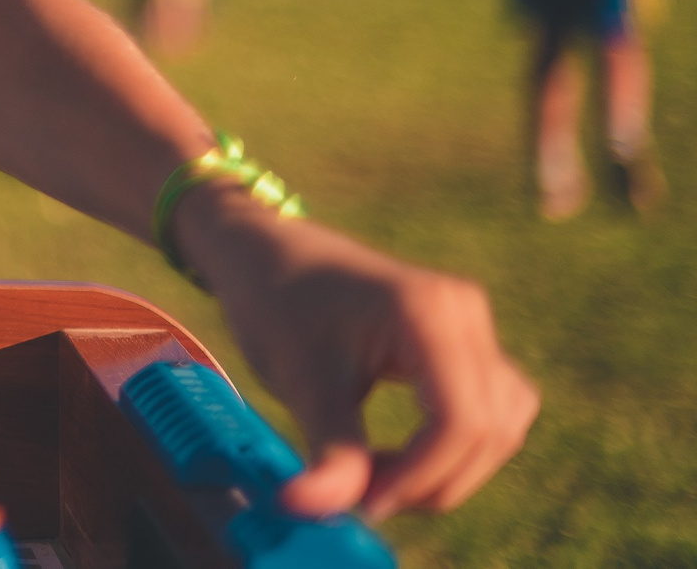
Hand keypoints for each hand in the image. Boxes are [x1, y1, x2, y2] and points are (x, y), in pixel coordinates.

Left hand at [175, 183, 537, 519]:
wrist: (261, 250)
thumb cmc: (275, 300)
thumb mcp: (299, 379)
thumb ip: (329, 451)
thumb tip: (322, 511)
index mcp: (429, 312)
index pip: (461, 422)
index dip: (420, 478)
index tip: (365, 502)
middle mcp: (464, 312)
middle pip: (489, 430)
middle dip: (433, 481)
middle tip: (365, 497)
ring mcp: (470, 324)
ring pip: (500, 425)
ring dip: (450, 469)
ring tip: (378, 476)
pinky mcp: (464, 341)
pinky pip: (490, 409)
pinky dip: (455, 445)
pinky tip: (400, 455)